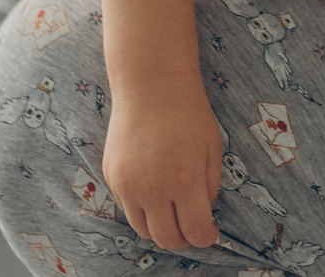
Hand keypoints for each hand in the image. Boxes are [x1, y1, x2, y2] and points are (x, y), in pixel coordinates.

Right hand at [102, 87, 223, 251]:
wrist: (150, 84)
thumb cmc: (188, 112)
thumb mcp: (212, 149)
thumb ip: (210, 188)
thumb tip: (203, 214)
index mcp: (183, 181)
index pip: (196, 233)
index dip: (207, 237)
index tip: (211, 230)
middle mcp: (152, 188)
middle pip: (167, 240)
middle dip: (184, 239)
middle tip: (192, 225)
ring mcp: (127, 184)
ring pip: (143, 230)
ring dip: (160, 228)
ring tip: (172, 211)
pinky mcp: (112, 177)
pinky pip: (127, 207)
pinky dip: (142, 207)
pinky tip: (153, 188)